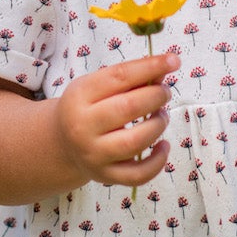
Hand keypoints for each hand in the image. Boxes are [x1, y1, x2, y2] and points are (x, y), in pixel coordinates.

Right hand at [54, 52, 179, 188]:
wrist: (62, 143)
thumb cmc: (87, 108)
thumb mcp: (98, 86)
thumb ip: (129, 78)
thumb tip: (164, 70)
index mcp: (79, 96)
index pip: (119, 76)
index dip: (150, 67)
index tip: (173, 60)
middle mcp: (83, 126)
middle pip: (128, 108)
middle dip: (156, 96)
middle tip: (165, 93)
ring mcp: (94, 154)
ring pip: (136, 142)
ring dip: (158, 124)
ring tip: (161, 115)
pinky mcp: (106, 176)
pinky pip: (138, 174)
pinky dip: (158, 161)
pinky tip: (163, 145)